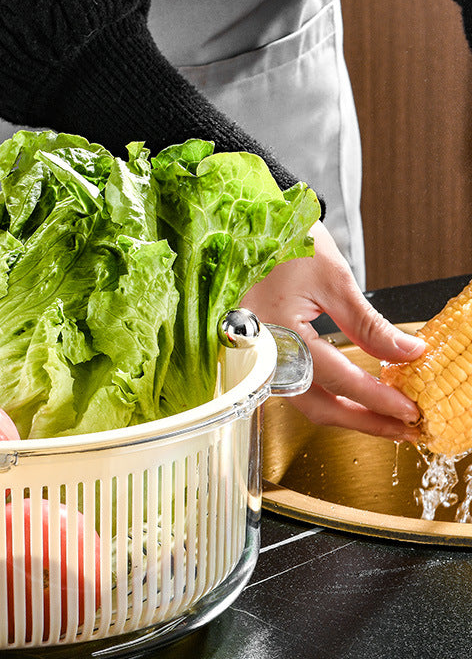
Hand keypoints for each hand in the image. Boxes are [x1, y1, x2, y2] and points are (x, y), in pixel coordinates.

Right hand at [241, 221, 425, 440]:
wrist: (249, 231)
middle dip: (364, 421)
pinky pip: (298, 388)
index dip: (378, 399)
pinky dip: (329, 396)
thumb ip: (369, 324)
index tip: (410, 411)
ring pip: (307, 402)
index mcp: (280, 335)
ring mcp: (261, 360)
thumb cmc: (284, 246)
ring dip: (348, 412)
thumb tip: (408, 353)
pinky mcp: (265, 357)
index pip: (338, 379)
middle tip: (404, 427)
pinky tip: (355, 395)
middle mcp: (265, 356)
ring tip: (386, 416)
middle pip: (318, 406)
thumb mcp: (333, 280)